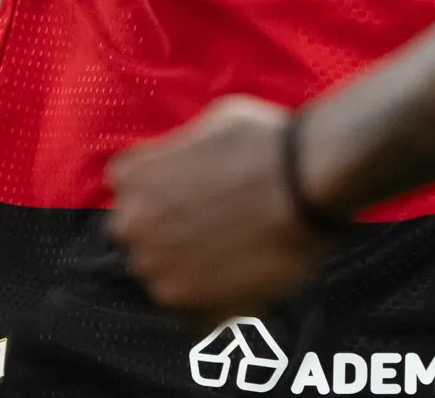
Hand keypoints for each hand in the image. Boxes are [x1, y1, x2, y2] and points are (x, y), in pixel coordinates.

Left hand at [106, 96, 336, 316]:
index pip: (128, 188)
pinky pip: (189, 313)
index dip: (162, 189)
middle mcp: (133, 225)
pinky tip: (239, 282)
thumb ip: (185, 149)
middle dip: (168, 232)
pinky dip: (210, 305)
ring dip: (188, 268)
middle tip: (213, 225)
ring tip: (232, 255)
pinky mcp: (188, 304)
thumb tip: (194, 160)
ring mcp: (157, 269)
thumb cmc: (266, 143)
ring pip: (162, 275)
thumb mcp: (214, 121)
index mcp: (132, 177)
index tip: (189, 191)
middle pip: (140, 235)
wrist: (306, 182)